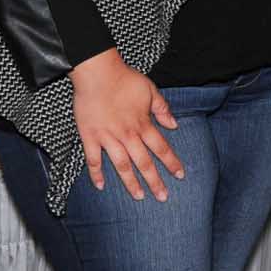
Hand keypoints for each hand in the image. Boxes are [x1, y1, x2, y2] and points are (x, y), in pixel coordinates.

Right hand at [69, 48, 183, 201]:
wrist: (98, 72)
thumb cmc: (124, 79)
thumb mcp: (150, 90)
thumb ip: (162, 109)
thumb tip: (174, 125)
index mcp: (143, 124)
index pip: (161, 148)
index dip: (172, 162)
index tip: (180, 175)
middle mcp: (127, 135)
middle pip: (144, 163)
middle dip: (155, 181)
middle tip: (163, 197)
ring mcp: (108, 138)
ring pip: (122, 166)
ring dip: (131, 183)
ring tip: (139, 197)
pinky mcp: (90, 137)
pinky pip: (93, 160)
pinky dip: (96, 174)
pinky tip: (101, 186)